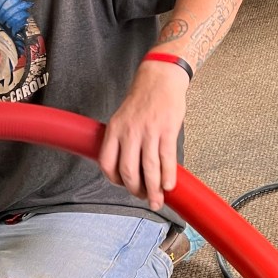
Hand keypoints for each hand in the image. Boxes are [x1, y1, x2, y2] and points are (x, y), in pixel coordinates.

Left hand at [98, 61, 188, 211]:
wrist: (160, 77)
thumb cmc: (143, 97)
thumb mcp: (122, 117)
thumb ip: (122, 139)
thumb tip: (128, 164)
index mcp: (115, 129)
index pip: (108, 163)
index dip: (115, 180)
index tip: (124, 186)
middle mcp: (129, 132)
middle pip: (128, 171)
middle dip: (136, 190)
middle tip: (144, 197)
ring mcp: (149, 132)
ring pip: (149, 169)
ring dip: (154, 189)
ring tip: (158, 199)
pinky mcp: (167, 130)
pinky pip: (167, 160)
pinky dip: (168, 177)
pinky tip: (169, 185)